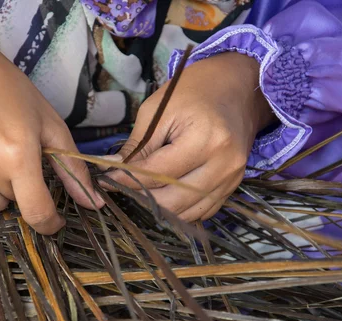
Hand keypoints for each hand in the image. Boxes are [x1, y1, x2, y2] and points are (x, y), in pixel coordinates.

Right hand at [0, 6, 102, 233]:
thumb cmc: (7, 90)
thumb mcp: (48, 123)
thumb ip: (72, 167)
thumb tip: (93, 203)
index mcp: (19, 154)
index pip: (37, 212)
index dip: (50, 223)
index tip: (54, 220)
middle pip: (14, 203)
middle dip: (21, 187)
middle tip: (13, 153)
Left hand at [104, 52, 274, 220]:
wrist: (237, 87)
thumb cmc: (193, 92)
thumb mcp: (157, 111)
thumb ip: (136, 147)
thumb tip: (110, 169)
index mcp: (205, 139)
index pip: (157, 173)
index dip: (126, 179)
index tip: (104, 180)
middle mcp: (224, 165)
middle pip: (172, 201)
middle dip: (141, 197)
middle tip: (119, 188)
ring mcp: (232, 179)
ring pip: (186, 212)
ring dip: (158, 208)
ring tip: (138, 192)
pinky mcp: (233, 186)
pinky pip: (201, 211)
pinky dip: (179, 209)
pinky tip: (161, 196)